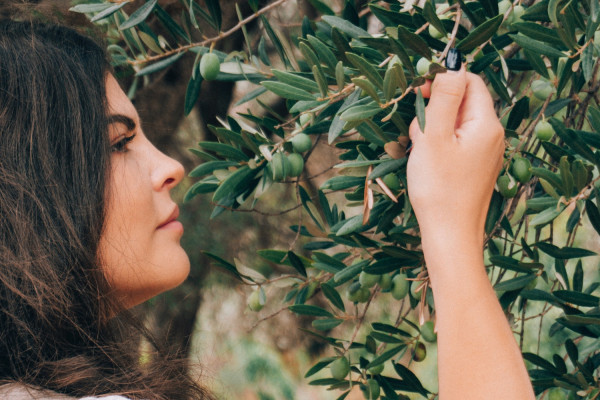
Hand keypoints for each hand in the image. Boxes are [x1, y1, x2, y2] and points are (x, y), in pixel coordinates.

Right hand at [407, 67, 504, 242]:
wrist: (449, 235)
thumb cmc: (439, 187)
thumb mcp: (436, 136)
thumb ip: (444, 97)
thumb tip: (452, 64)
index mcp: (487, 124)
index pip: (470, 82)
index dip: (443, 82)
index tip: (419, 94)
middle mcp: (492, 135)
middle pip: (461, 103)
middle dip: (434, 110)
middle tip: (419, 132)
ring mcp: (485, 153)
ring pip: (454, 124)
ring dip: (433, 130)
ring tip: (421, 152)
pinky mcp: (475, 168)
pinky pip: (455, 143)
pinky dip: (437, 146)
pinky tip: (427, 163)